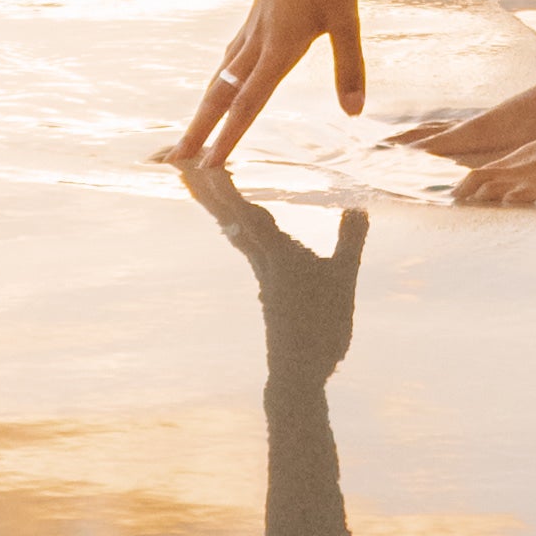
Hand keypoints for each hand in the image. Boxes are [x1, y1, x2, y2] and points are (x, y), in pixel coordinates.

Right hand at [166, 0, 366, 167]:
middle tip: (175, 161)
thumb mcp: (347, 16)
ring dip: (204, 108)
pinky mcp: (257, 15)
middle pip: (221, 95)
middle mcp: (258, 42)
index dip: (228, 137)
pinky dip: (220, 81)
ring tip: (191, 133)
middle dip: (198, 131)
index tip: (208, 167)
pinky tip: (222, 83)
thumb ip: (349, 66)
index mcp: (279, 46)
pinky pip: (231, 58)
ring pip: (221, 78)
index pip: (249, 103)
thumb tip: (354, 112)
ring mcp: (253, 27)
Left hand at [183, 171, 369, 384]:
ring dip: (217, 202)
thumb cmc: (321, 328)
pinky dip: (235, 223)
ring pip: (234, 228)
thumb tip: (358, 205)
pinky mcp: (268, 286)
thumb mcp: (343, 281)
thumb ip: (350, 241)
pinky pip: (245, 244)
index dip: (225, 184)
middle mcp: (262, 260)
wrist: (297, 376)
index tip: (203, 159)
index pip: (245, 211)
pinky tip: (235, 224)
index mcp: (277, 254)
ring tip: (199, 181)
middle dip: (206, 186)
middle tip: (178, 160)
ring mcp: (262, 273)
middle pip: (228, 215)